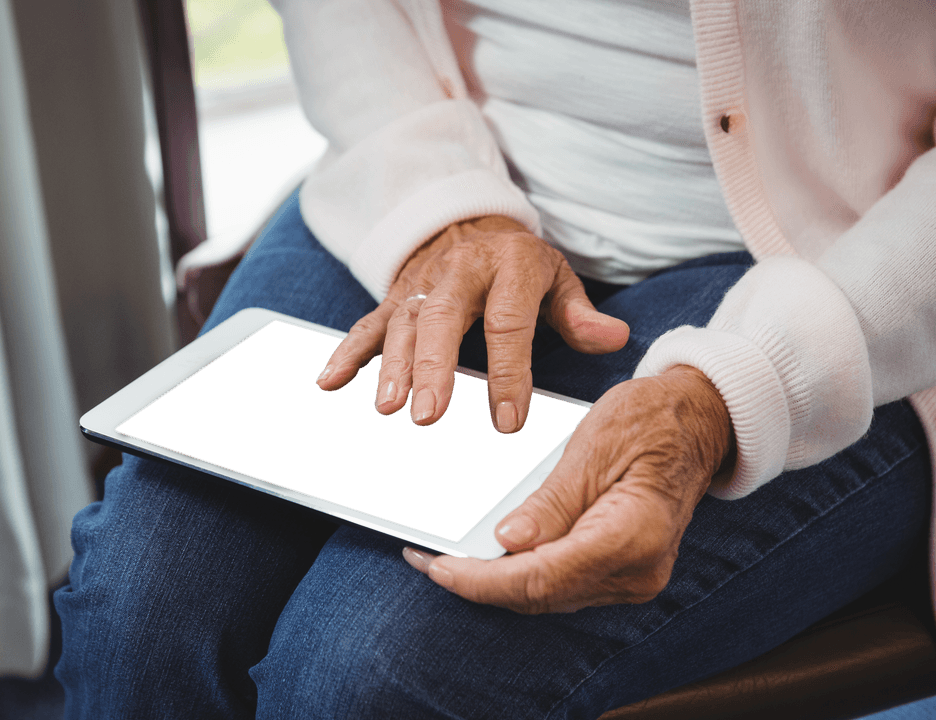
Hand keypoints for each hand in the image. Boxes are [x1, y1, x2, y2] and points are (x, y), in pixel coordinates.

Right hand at [315, 215, 628, 431]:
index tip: (508, 422)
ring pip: (403, 324)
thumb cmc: (517, 265)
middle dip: (434, 368)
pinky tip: (330, 383)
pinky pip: (368, 324)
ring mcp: (421, 285)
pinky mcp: (394, 298)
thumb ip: (579, 312)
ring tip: (388, 408)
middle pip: (443, 319)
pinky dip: (348, 352)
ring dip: (392, 367)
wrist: (466, 222)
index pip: (509, 323)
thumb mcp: (554, 278)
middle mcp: (458, 272)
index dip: (509, 373)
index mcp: (508, 266)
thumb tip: (615, 339)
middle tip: (428, 416)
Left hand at [403, 365, 734, 612]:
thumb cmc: (650, 420)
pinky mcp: (622, 572)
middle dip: (477, 582)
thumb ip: (552, 501)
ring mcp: (633, 578)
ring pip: (546, 595)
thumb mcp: (594, 445)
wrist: (699, 422)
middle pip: (540, 594)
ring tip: (442, 556)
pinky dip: (519, 572)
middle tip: (423, 559)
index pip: (542, 577)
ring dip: (493, 580)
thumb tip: (507, 541)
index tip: (437, 566)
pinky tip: (487, 553)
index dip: (482, 579)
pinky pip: (560, 583)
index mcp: (632, 536)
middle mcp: (637, 571)